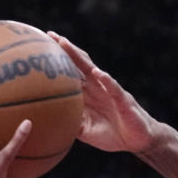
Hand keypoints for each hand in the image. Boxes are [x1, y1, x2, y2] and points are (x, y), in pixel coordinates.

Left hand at [48, 34, 158, 153]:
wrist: (137, 141)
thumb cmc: (112, 135)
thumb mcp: (86, 132)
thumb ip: (70, 125)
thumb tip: (49, 125)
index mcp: (87, 94)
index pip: (71, 73)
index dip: (58, 62)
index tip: (41, 50)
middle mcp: (97, 87)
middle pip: (79, 64)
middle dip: (66, 49)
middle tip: (50, 35)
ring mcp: (109, 91)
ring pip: (93, 69)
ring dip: (79, 56)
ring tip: (66, 44)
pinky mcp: (123, 99)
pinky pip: (113, 87)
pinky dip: (105, 80)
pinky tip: (97, 73)